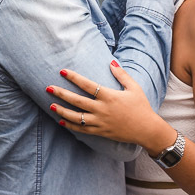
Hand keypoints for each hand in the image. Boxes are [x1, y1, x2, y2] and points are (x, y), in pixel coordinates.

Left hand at [47, 61, 176, 152]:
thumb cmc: (141, 106)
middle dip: (61, 93)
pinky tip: (61, 121)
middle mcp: (102, 109)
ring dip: (62, 111)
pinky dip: (71, 125)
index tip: (62, 71)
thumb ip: (122, 75)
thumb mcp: (134, 88)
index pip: (87, 85)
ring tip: (51, 106)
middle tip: (48, 88)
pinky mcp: (100, 132)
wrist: (146, 129)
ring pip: (76, 117)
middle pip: (77, 101)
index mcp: (109, 96)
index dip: (74, 78)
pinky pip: (82, 129)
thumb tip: (111, 62)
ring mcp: (100, 122)